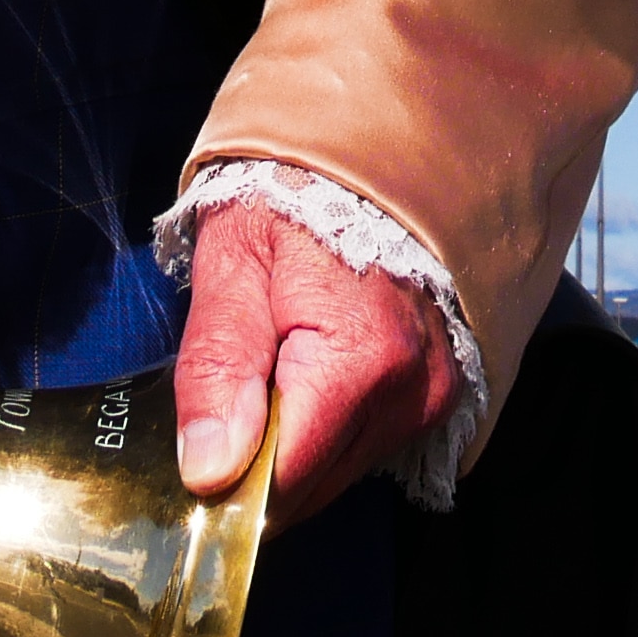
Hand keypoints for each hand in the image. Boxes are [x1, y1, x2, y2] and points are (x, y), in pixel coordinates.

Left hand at [174, 196, 462, 525]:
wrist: (373, 149)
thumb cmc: (293, 194)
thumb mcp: (234, 260)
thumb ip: (217, 366)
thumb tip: (208, 470)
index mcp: (361, 360)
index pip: (282, 484)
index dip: (228, 483)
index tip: (193, 456)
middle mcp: (413, 391)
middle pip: (313, 488)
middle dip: (260, 463)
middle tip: (229, 394)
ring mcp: (436, 394)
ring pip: (340, 472)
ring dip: (297, 445)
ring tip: (275, 367)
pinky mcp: (444, 391)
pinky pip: (370, 442)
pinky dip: (331, 427)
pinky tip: (311, 372)